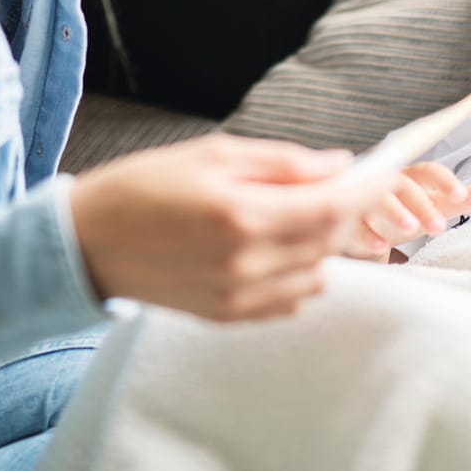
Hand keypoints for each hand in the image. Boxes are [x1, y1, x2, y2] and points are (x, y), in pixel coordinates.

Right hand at [69, 134, 368, 321]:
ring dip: (323, 243)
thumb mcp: (213, 153)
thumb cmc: (144, 186)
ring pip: (319, 274)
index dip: (367, 189)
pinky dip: (300, 273)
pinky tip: (278, 247)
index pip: (332, 206)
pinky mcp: (229, 317)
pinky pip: (292, 300)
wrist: (86, 244)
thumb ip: (282, 162)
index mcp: (241, 215)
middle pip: (331, 240)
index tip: (385, 172)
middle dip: (347, 211)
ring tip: (296, 214)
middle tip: (342, 185)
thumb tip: (339, 164)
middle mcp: (245, 263)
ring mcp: (238, 297)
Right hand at [340, 162, 470, 260]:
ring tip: (412, 230)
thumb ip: (452, 201)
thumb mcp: (428, 208)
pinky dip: (367, 235)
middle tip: (439, 227)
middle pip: (403, 185)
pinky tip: (381, 247)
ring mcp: (363, 199)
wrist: (360, 224)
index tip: (461, 196)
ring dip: (394, 212)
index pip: (428, 171)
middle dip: (421, 204)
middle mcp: (385, 182)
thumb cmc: (401, 212)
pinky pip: (354, 223)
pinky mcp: (347, 219)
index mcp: (409, 176)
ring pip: (376, 199)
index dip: (445, 181)